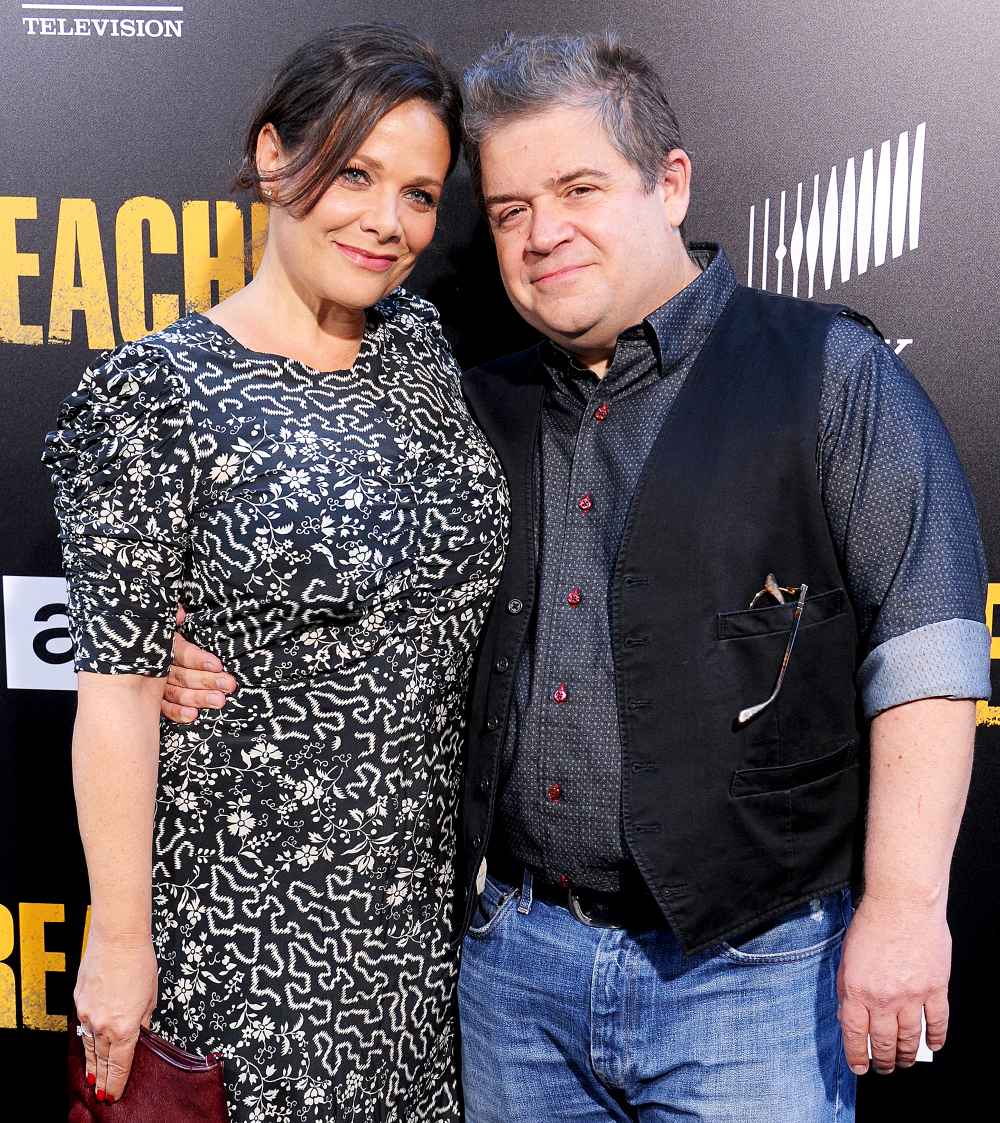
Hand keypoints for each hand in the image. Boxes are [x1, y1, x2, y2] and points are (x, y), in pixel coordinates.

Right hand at [74, 933, 157, 1103]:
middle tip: (102, 1094)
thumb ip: (144, 1019)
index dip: (117, 1083)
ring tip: (92, 1079)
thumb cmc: (139, 960)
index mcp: (125, 1027)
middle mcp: (103, 1025)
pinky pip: (82, 1028)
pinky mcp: (79, 1002)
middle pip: (102, 1061)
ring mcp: (88, 1014)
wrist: (117, 938)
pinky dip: (86, 1041)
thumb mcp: (151, 995)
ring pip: (89, 1048)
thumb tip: (141, 1031)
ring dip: (91, 1065)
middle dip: (102, 1080)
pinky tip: (88, 1049)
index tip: (115, 1094)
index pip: (120, 1065)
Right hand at [161, 605, 235, 722]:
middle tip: (228, 685)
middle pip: (183, 675)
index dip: (198, 659)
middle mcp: (158, 664)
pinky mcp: (155, 698)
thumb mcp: (166, 622)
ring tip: (219, 701)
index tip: (217, 665)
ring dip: (198, 697)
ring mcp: (155, 683)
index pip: (182, 652)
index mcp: (165, 644)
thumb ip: (174, 617)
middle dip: (207, 681)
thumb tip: (181, 614)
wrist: (135, 643)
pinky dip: (177, 712)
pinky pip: (165, 707)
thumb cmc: (162, 632)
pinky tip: (192, 715)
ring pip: (177, 692)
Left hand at [837, 893, 950, 1074]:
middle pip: (883, 1041)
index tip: (859, 1067)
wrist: (902, 904)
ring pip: (909, 1037)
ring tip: (904, 1061)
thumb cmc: (872, 922)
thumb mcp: (846, 956)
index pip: (854, 1033)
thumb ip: (847, 987)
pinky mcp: (935, 989)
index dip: (857, 1055)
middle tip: (884, 1067)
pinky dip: (936, 1038)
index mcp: (856, 990)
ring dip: (906, 1054)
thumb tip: (850, 1013)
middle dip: (883, 1060)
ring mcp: (912, 996)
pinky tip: (932, 1045)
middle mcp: (883, 999)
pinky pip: (937, 1022)